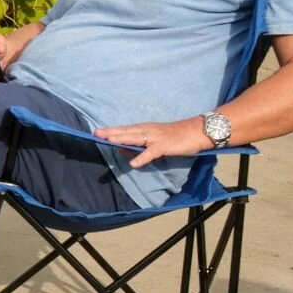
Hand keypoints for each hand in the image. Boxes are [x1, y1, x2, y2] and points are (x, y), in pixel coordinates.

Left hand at [93, 116, 209, 166]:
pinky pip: (151, 152)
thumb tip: (121, 150)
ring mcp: (156, 137)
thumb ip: (137, 145)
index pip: (124, 129)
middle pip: (127, 131)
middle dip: (111, 133)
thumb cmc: (174, 136)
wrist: (196, 131)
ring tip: (109, 141)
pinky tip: (134, 163)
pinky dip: (142, 157)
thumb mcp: (153, 140)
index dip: (111, 130)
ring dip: (123, 139)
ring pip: (137, 138)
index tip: (96, 131)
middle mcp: (148, 130)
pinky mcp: (165, 146)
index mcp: (144, 128)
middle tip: (96, 133)